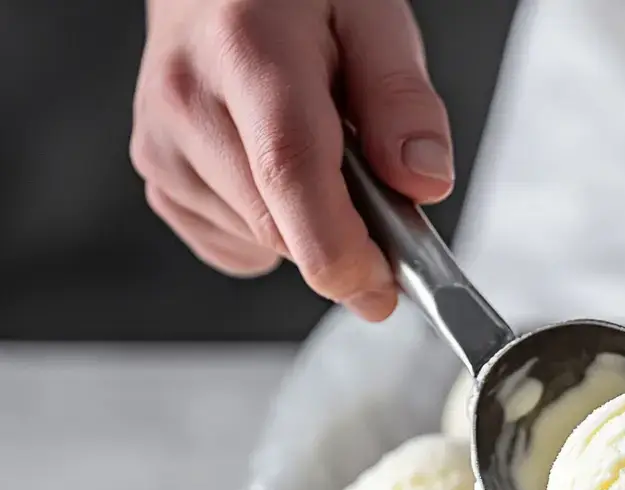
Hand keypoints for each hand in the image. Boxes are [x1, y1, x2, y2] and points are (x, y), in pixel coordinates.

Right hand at [130, 0, 453, 320]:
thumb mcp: (374, 17)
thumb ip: (404, 100)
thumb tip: (423, 183)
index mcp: (248, 50)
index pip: (290, 170)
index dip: (341, 247)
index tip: (384, 286)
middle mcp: (188, 100)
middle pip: (279, 225)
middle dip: (346, 236)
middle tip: (379, 190)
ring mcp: (163, 146)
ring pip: (262, 245)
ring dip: (310, 227)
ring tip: (318, 152)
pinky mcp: (160, 182)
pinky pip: (238, 249)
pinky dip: (275, 232)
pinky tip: (278, 173)